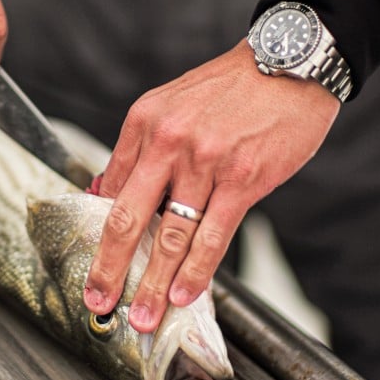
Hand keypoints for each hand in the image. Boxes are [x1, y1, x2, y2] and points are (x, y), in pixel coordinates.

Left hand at [84, 40, 340, 331]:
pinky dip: (196, 273)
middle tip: (97, 300)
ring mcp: (206, 162)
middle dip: (109, 268)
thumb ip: (138, 148)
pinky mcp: (243, 180)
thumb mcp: (170, 103)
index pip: (110, 189)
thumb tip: (105, 191)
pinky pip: (213, 237)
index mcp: (144, 122)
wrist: (287, 64)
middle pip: (128, 218)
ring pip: (171, 236)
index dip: (97, 231)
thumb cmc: (230, 88)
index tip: (91, 262)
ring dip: (153, 284)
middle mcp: (168, 142)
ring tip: (141, 316)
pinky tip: (183, 295)